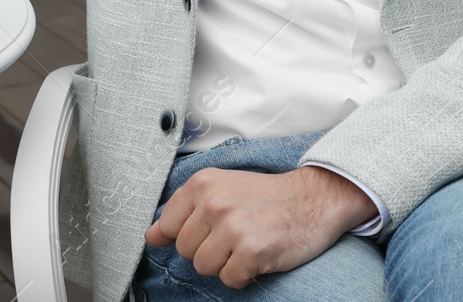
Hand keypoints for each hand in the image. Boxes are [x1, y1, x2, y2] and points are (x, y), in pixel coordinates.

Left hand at [142, 165, 373, 288]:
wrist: (312, 198)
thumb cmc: (265, 196)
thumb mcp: (220, 189)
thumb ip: (183, 211)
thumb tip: (150, 237)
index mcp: (202, 184)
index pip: (167, 227)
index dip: (186, 234)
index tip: (207, 229)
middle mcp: (214, 203)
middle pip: (185, 251)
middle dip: (207, 250)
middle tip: (233, 235)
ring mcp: (232, 228)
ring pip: (203, 268)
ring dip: (224, 264)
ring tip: (245, 244)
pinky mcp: (251, 252)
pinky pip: (229, 280)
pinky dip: (243, 275)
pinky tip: (257, 255)